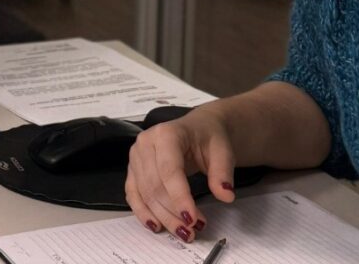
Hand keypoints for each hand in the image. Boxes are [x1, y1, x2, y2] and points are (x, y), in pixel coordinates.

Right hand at [125, 106, 236, 241]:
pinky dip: (143, 212)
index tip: (193, 219)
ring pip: (145, 193)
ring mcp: (136, 155)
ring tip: (183, 231)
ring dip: (162, 216)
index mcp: (166, 133)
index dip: (179, 197)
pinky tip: (156, 225)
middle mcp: (146, 142)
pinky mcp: (133, 168)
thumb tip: (225, 195)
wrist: (198, 128)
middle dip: (173, 212)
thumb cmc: (208, 137)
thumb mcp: (222, 150)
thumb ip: (223, 172)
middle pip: (155, 185)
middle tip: (193, 230)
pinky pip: (133, 194)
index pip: (169, 170)